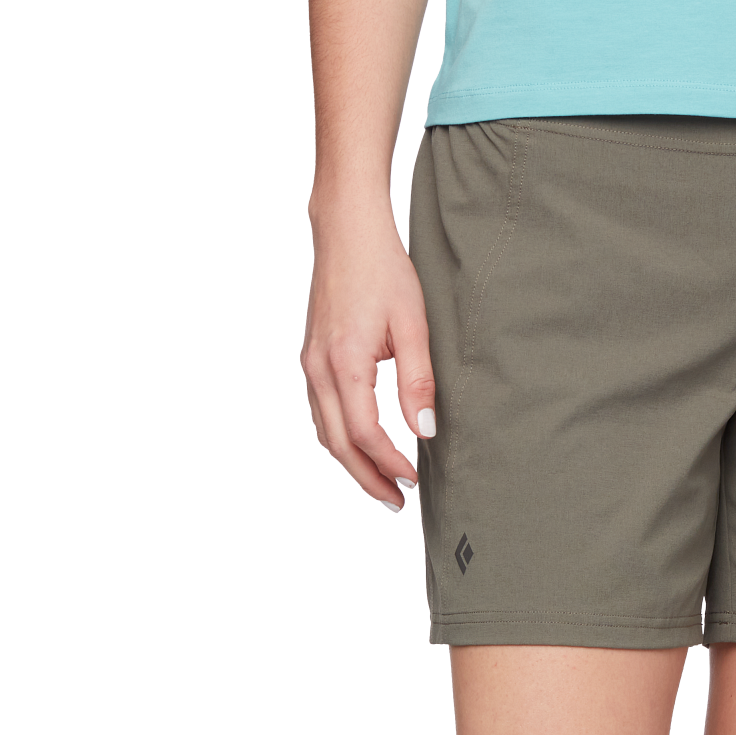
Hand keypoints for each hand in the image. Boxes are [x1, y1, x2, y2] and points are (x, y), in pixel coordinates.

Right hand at [301, 210, 437, 513]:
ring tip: (381, 483)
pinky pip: (321, 413)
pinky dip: (340, 438)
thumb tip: (425, 430)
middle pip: (338, 444)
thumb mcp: (413, 324)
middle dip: (367, 478)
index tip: (415, 479)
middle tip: (396, 502)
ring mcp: (310, 364)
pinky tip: (362, 447)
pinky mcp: (311, 358)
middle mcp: (319, 368)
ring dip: (352, 463)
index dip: (389, 463)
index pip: (365, 433)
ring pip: (325, 432)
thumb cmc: (384, 271)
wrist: (346, 232)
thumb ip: (418, 381)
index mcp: (345, 363)